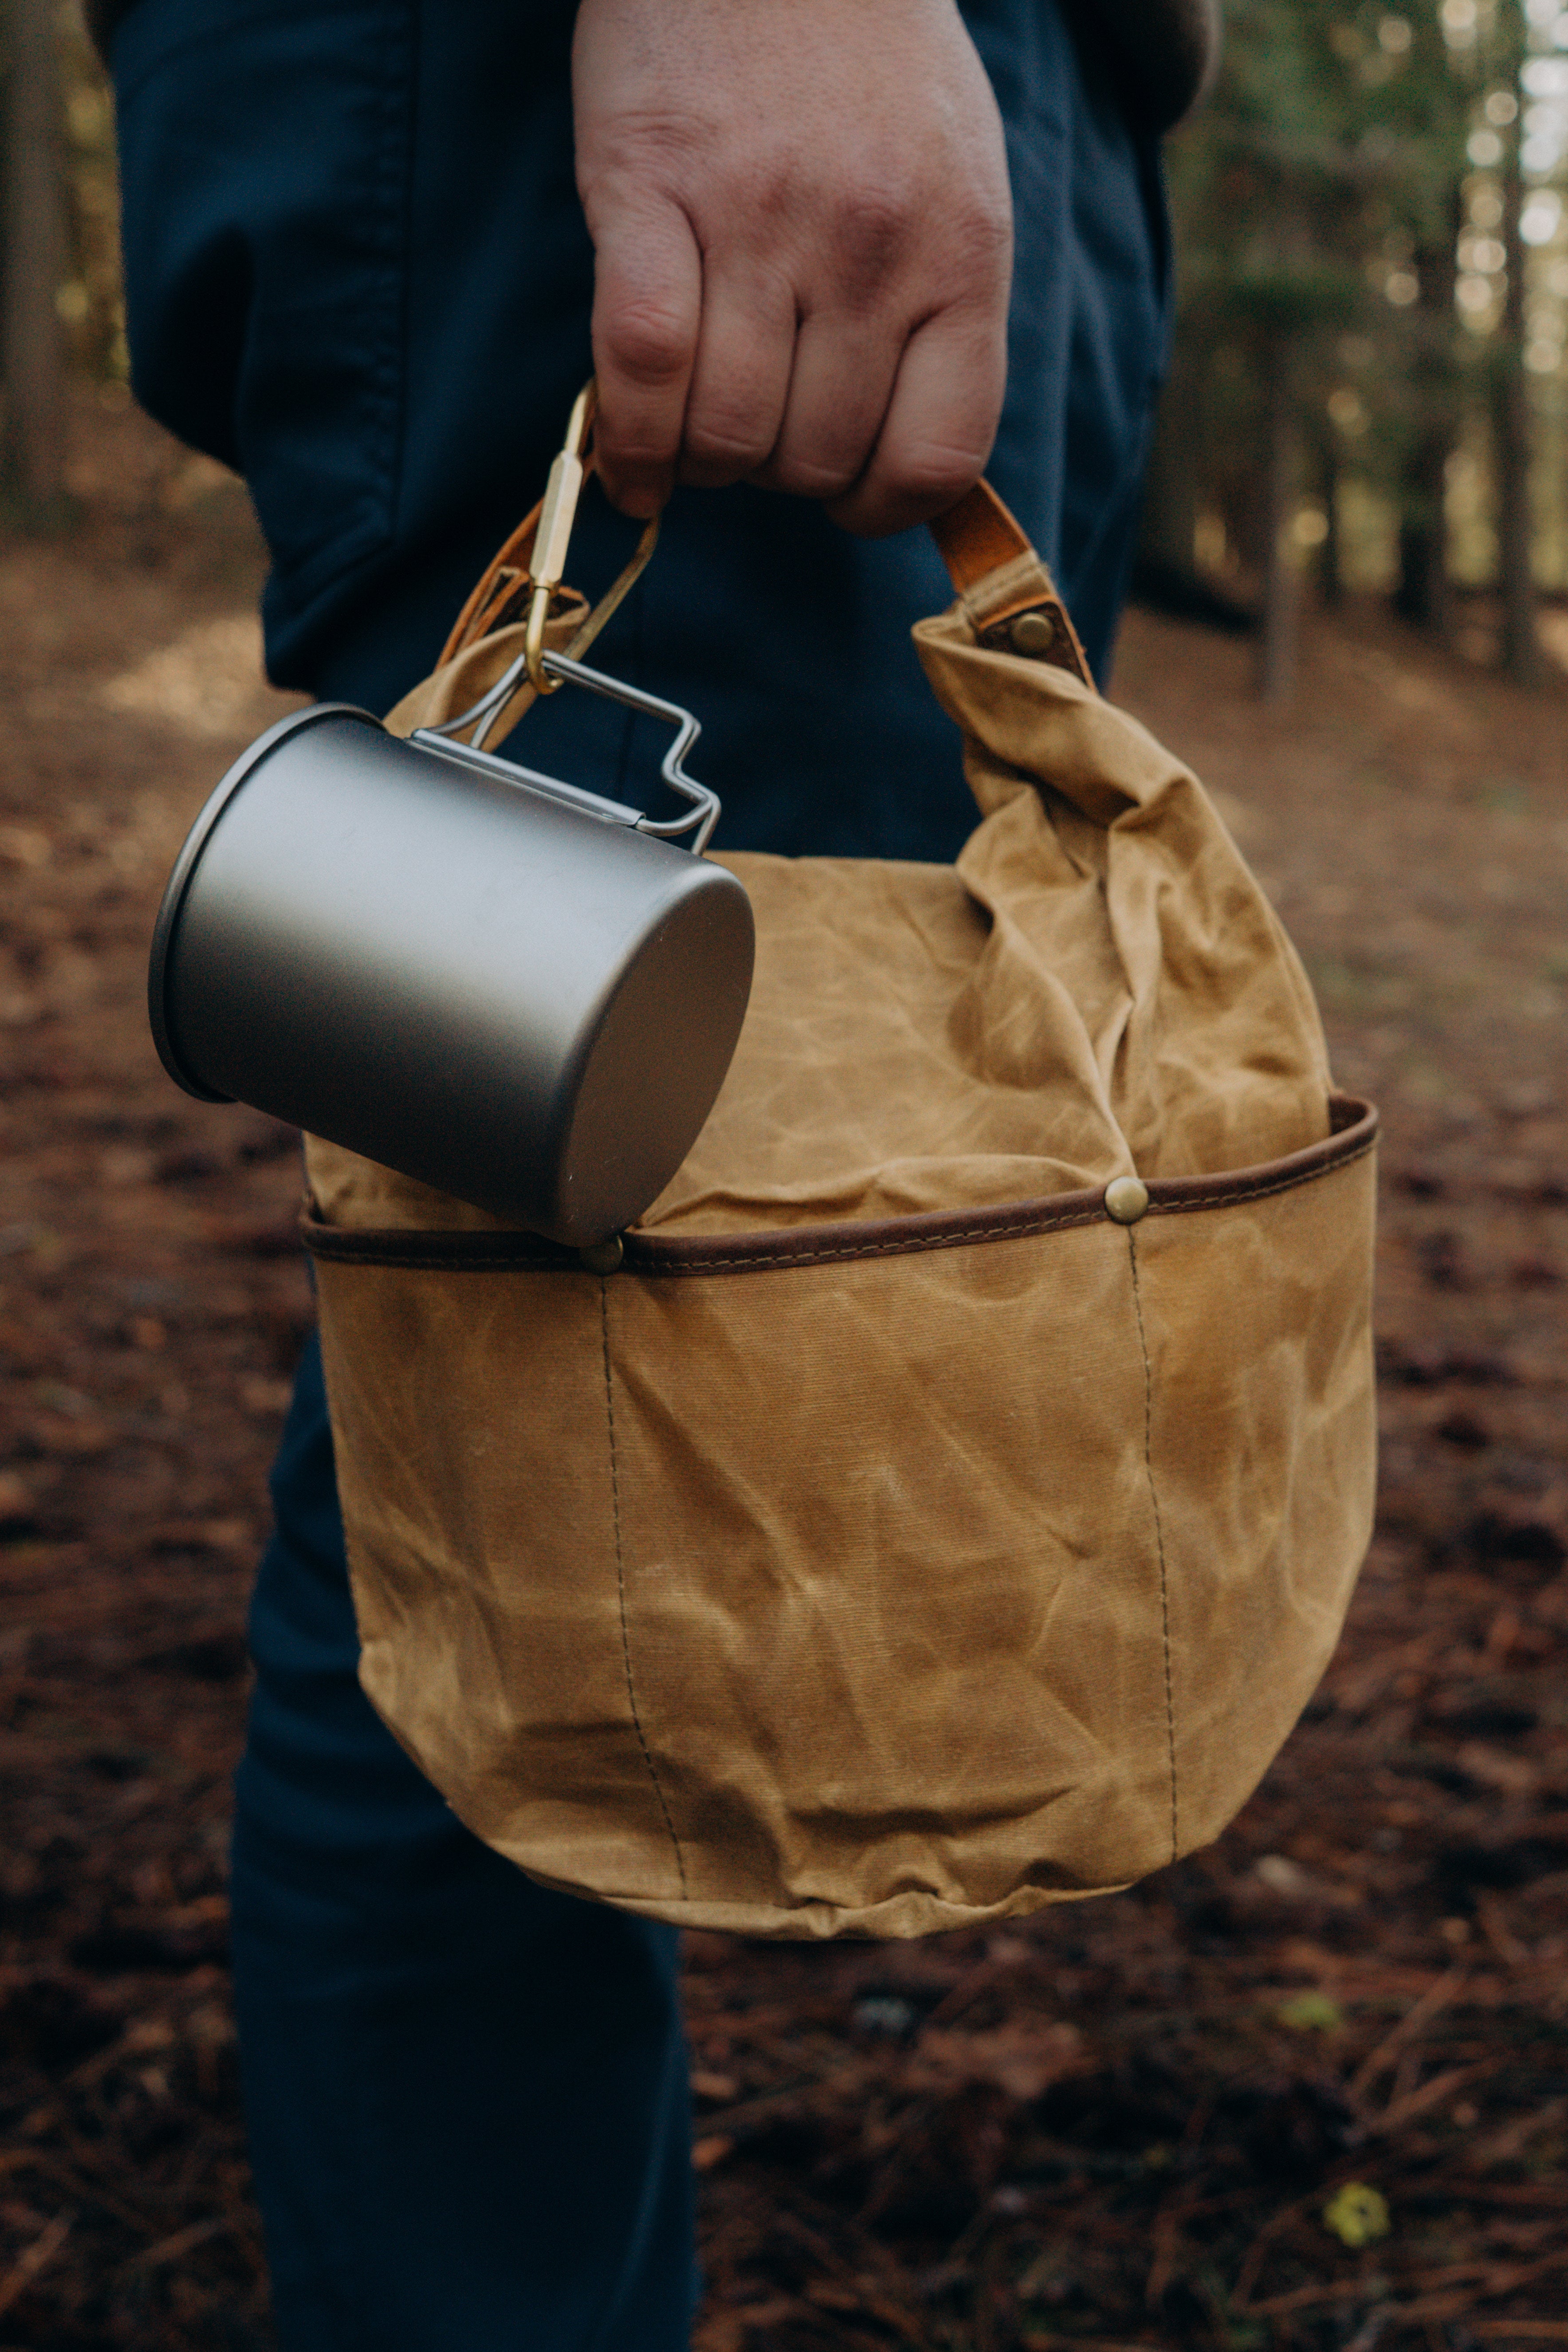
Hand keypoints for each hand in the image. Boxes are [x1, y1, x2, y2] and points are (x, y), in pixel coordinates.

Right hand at [572, 0, 1012, 536]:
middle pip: (815, 457)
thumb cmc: (868, 70)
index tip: (847, 491)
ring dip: (702, 458)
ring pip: (727, 432)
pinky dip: (629, 441)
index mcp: (961, 253)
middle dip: (778, 471)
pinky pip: (642, 368)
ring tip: (696, 422)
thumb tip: (893, 469)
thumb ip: (938, 319)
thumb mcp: (953, 190)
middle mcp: (869, 245)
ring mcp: (759, 218)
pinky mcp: (649, 192)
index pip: (935, 458)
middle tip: (758, 423)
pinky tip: (630, 465)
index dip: (880, 505)